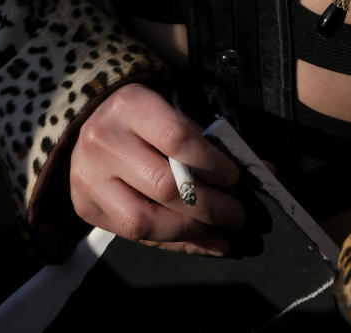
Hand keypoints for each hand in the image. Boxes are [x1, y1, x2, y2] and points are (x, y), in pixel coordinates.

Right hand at [70, 83, 243, 252]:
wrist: (86, 121)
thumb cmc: (143, 115)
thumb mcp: (172, 112)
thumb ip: (211, 140)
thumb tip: (265, 171)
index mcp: (130, 106)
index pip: (177, 139)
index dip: (212, 164)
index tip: (235, 178)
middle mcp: (104, 142)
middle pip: (164, 186)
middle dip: (209, 207)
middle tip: (238, 215)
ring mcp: (89, 179)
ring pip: (144, 222)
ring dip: (190, 234)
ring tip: (220, 236)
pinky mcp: (85, 207)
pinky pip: (133, 237)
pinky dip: (171, 245)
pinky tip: (199, 244)